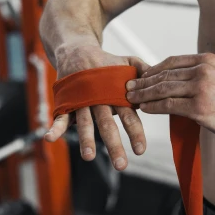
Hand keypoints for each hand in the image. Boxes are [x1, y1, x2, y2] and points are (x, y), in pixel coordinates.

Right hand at [45, 43, 149, 170]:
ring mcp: (82, 101)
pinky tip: (50, 138)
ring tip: (89, 157)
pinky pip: (60, 116)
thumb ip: (145, 72)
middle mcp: (100, 100)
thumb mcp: (128, 63)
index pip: (129, 116)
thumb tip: (164, 79)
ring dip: (86, 140)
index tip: (141, 150)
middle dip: (114, 145)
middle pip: (107, 124)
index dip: (135, 133)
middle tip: (121, 164)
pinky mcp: (67, 102)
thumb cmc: (107, 62)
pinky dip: (55, 127)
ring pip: (85, 123)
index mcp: (117, 94)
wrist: (78, 50)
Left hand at [126, 52, 214, 144]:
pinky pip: (168, 105)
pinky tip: (144, 109)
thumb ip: (201, 74)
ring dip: (143, 94)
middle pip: (165, 74)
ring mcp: (201, 88)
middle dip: (144, 81)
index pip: (172, 61)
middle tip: (128, 87)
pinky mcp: (200, 107)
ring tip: (131, 98)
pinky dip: (153, 107)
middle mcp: (203, 70)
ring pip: (163, 88)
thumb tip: (176, 79)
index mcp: (208, 60)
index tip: (141, 76)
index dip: (153, 69)